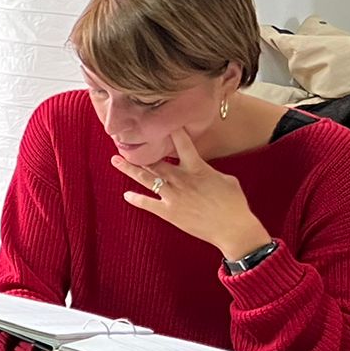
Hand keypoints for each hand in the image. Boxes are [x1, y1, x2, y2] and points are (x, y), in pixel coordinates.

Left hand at [112, 130, 271, 260]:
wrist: (233, 229)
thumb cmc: (234, 204)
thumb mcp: (227, 179)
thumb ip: (209, 171)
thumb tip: (203, 168)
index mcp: (196, 168)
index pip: (182, 144)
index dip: (172, 131)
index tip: (161, 121)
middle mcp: (180, 179)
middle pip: (155, 162)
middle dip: (139, 151)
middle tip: (124, 142)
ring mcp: (172, 196)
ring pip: (146, 179)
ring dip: (129, 169)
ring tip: (115, 160)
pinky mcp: (168, 213)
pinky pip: (147, 204)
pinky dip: (136, 199)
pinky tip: (126, 195)